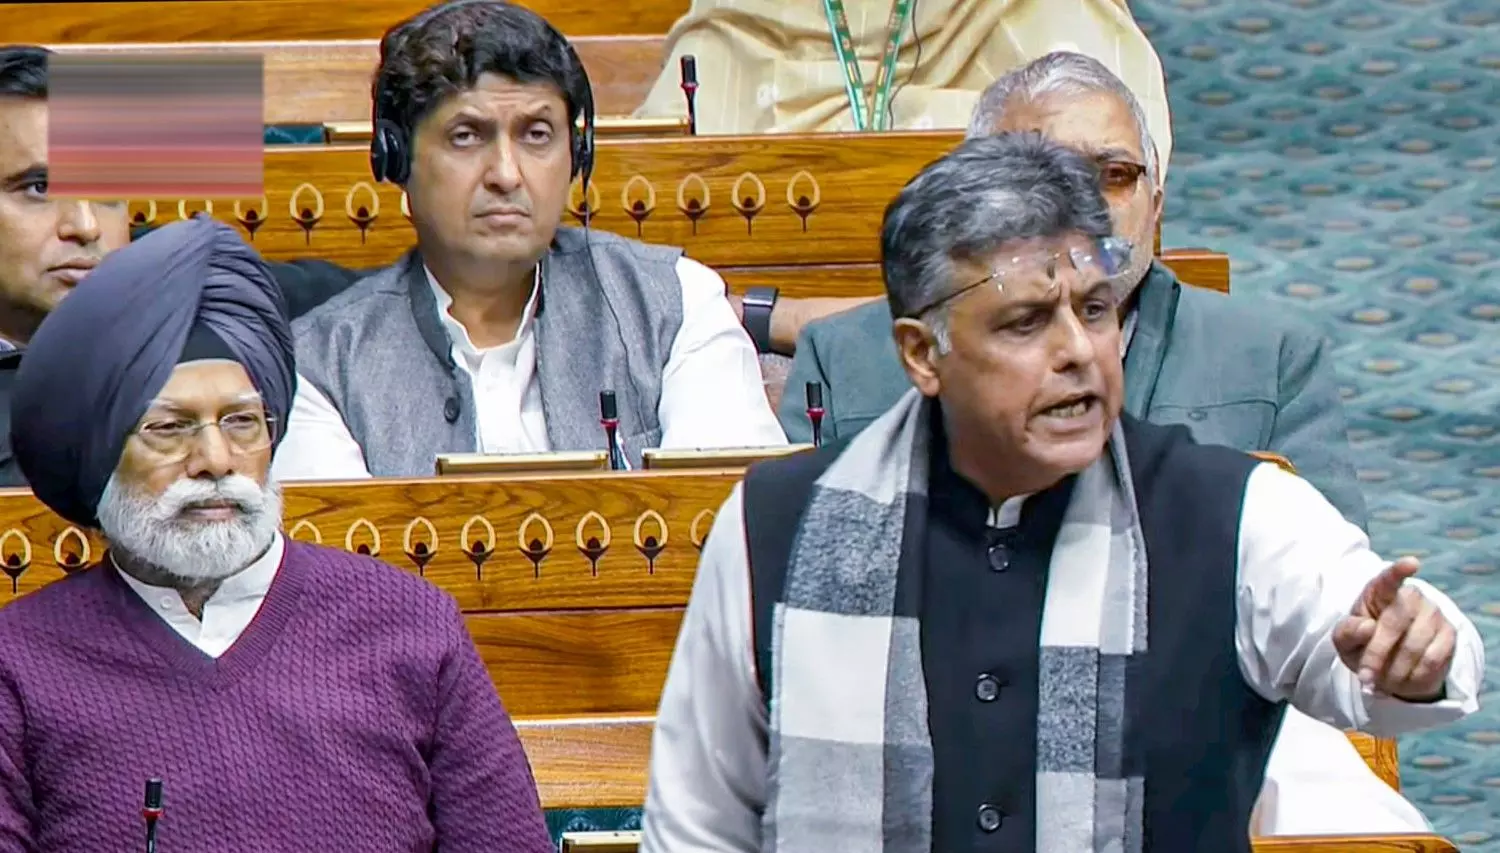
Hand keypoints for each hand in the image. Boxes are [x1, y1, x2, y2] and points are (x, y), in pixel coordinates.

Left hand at [1332, 557, 1455, 701]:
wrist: (1391, 667)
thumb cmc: (1363, 645)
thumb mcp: (1345, 641)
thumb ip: (1347, 632)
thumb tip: (1367, 626)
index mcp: (1379, 591)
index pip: (1389, 578)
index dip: (1399, 571)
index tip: (1412, 564)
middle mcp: (1410, 596)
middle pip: (1394, 622)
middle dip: (1376, 654)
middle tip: (1365, 678)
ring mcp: (1433, 614)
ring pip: (1413, 646)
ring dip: (1394, 671)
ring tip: (1382, 681)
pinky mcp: (1449, 635)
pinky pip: (1431, 660)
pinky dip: (1413, 677)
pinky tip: (1403, 681)